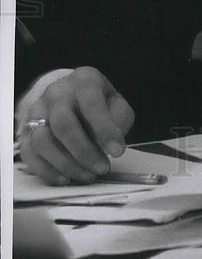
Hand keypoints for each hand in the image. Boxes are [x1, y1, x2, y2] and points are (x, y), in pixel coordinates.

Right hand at [18, 67, 134, 184]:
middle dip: (84, 152)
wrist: (73, 97)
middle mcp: (56, 92)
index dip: (104, 130)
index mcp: (83, 80)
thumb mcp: (117, 105)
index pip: (91, 103)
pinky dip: (48, 171)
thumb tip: (111, 145)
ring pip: (43, 141)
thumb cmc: (99, 103)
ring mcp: (37, 111)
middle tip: (101, 168)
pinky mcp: (26, 131)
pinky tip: (66, 178)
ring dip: (67, 164)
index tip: (117, 152)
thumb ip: (118, 121)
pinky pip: (30, 154)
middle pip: (63, 124)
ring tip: (87, 175)